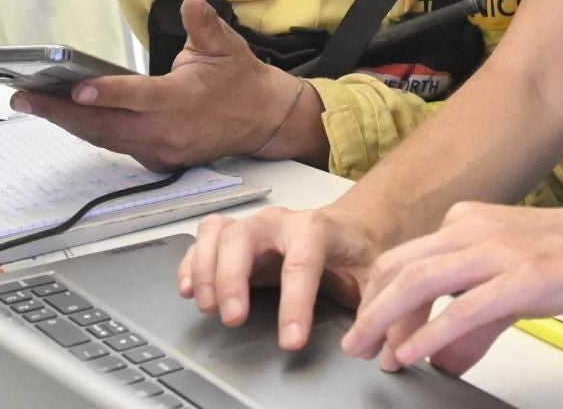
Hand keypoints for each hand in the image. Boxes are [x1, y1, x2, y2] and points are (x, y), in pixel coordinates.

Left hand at [14, 0, 324, 169]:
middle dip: (63, 112)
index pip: (139, 97)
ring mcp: (161, 149)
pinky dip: (88, 131)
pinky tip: (63, 116)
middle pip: (107, 125)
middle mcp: (168, 130)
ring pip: (106, 138)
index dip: (106, 94)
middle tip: (24, 98)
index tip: (76, 88)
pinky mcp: (157, 158)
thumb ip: (204, 23)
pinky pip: (116, 145)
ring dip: (68, 123)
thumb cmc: (241, 80)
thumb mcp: (227, 45)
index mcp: (183, 99)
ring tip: (32, 104)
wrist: (264, 122)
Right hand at [178, 202, 382, 349]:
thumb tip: (366, 340)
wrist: (348, 227)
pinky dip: (191, 263)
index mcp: (316, 229)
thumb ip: (371, 303)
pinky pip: (203, 240)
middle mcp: (279, 222)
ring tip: (208, 305)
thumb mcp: (372, 274)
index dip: (294, 304)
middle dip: (232, 278)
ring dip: (206, 270)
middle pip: (243, 238)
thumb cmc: (355, 251)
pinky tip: (189, 288)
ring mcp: (254, 226)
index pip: (301, 263)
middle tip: (234, 319)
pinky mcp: (236, 237)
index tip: (291, 339)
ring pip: (218, 233)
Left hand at [345, 202, 562, 374]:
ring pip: (421, 280)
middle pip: (400, 266)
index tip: (369, 329)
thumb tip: (443, 356)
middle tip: (355, 344)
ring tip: (373, 352)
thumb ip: (476, 322)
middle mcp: (476, 228)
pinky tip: (416, 354)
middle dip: (370, 309)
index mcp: (470, 221)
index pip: (405, 256)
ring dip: (387, 320)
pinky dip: (431, 333)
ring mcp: (499, 250)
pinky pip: (464, 308)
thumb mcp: (517, 284)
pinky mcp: (524, 278)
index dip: (378, 297)